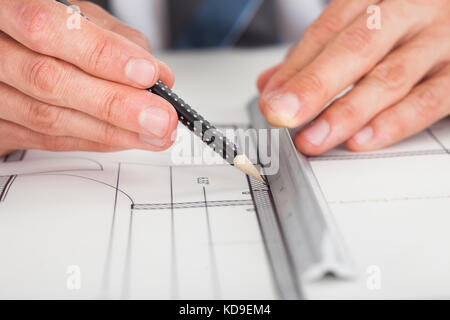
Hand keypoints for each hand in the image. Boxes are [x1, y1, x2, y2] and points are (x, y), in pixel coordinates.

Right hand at [0, 0, 177, 157]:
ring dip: (111, 132)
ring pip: (48, 118)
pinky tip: (124, 139)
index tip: (147, 75)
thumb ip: (115, 39)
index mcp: (4, 9)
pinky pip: (45, 140)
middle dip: (115, 105)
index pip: (47, 29)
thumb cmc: (44, 25)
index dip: (102, 54)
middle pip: (49, 82)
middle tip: (161, 119)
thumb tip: (158, 75)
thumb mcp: (75, 15)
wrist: (6, 46)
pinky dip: (92, 141)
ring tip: (153, 135)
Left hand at [258, 0, 449, 154]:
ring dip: (346, 112)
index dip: (296, 68)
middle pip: (356, 48)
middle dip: (314, 86)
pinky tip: (362, 139)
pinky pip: (430, 100)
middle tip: (282, 114)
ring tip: (314, 137)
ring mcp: (440, 41)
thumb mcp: (363, 26)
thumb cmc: (410, 22)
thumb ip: (316, 56)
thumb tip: (272, 87)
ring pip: (390, 77)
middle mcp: (410, 12)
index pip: (328, 31)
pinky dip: (394, 122)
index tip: (270, 100)